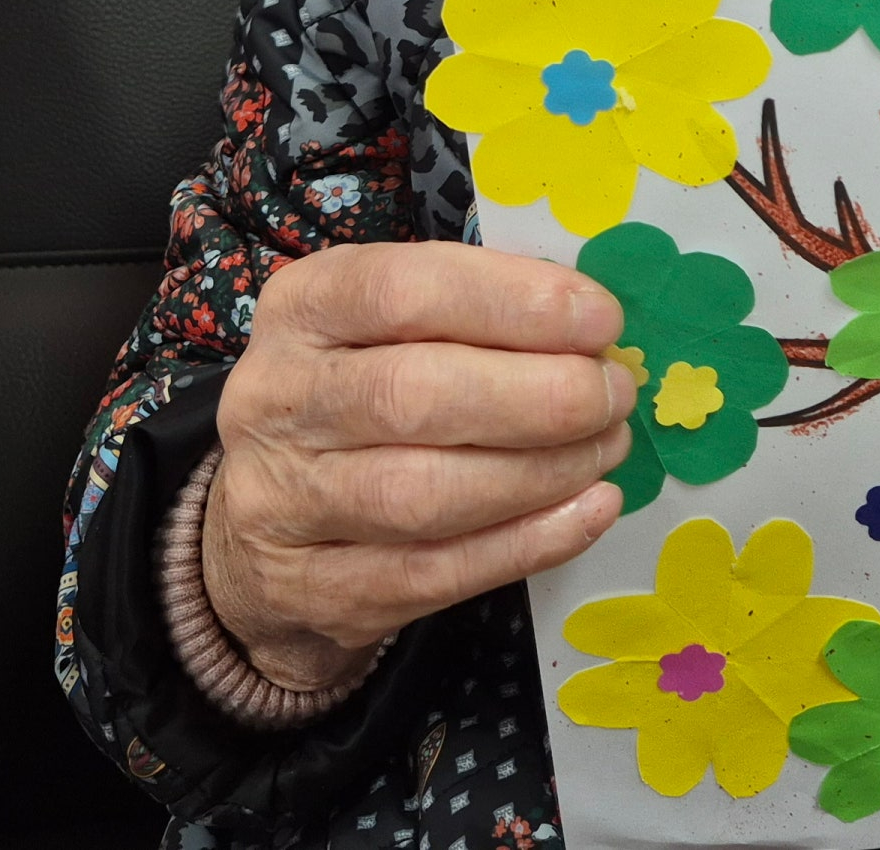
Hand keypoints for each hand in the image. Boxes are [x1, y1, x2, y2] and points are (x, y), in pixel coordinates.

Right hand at [204, 242, 631, 689]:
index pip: (400, 290)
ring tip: (606, 448)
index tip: (600, 319)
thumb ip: (473, 311)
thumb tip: (590, 322)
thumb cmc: (357, 393)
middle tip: (613, 394)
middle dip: (541, 396)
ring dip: (543, 472)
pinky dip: (530, 542)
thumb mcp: (386, 326)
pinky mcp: (321, 590)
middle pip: (413, 397)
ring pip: (426, 495)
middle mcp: (277, 400)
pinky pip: (439, 572)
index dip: (512, 302)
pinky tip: (589, 510)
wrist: (266, 528)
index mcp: (301, 308)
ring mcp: (288, 504)